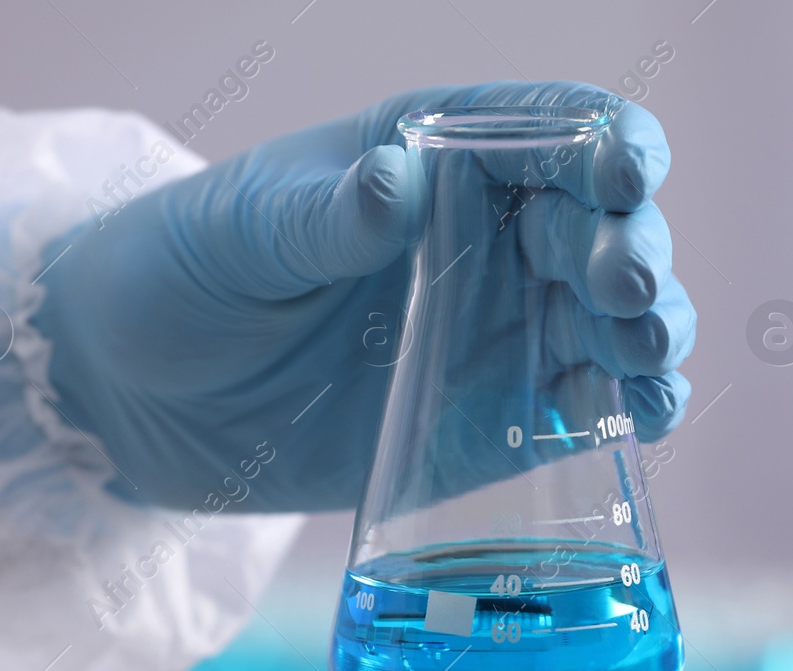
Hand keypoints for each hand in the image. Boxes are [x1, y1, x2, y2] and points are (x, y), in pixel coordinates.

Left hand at [30, 82, 694, 512]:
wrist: (140, 396)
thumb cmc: (181, 273)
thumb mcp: (238, 233)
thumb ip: (321, 214)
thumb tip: (397, 179)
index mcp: (438, 157)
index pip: (552, 130)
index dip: (608, 142)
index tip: (628, 173)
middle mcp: (488, 238)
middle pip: (604, 226)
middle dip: (633, 248)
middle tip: (622, 286)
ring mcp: (501, 331)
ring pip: (617, 317)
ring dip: (652, 330)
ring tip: (649, 358)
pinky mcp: (497, 418)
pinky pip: (586, 404)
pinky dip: (631, 407)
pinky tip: (647, 415)